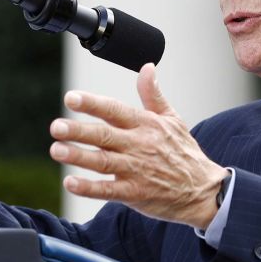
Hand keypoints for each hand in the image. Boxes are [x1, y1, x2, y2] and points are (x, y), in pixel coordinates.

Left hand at [49, 63, 227, 227]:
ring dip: (78, 156)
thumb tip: (147, 67)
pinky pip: (108, 190)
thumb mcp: (173, 119)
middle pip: (104, 136)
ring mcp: (136, 170)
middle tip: (56, 127)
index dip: (93, 103)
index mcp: (146, 125)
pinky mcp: (135, 193)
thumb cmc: (184, 153)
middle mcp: (139, 146)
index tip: (71, 98)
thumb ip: (153, 95)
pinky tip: (71, 182)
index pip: (115, 110)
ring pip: (103, 162)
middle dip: (78, 130)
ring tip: (56, 150)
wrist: (204, 191)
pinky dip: (89, 188)